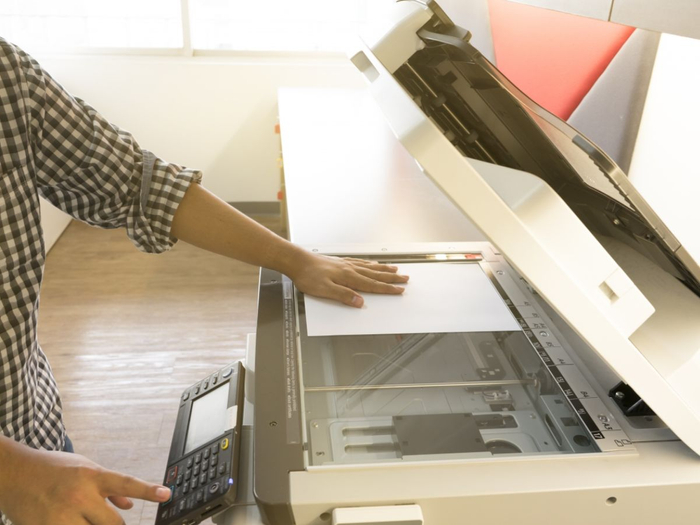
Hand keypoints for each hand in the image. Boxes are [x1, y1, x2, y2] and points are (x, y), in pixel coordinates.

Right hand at [0, 442, 170, 524]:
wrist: (14, 473)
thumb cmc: (53, 469)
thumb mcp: (85, 468)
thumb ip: (109, 488)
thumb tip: (129, 504)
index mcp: (92, 476)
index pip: (127, 483)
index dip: (148, 490)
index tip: (166, 494)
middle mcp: (80, 496)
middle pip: (114, 524)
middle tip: (105, 520)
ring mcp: (62, 516)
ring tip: (82, 517)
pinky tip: (68, 519)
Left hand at [289, 254, 408, 306]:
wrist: (297, 261)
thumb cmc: (308, 276)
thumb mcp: (325, 290)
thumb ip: (344, 296)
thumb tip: (360, 302)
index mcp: (348, 277)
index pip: (372, 285)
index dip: (387, 289)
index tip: (399, 290)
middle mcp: (350, 269)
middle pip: (376, 274)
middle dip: (392, 277)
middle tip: (405, 278)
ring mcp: (346, 264)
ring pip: (370, 267)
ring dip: (384, 269)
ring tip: (395, 269)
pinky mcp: (340, 262)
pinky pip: (361, 262)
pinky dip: (370, 263)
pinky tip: (372, 263)